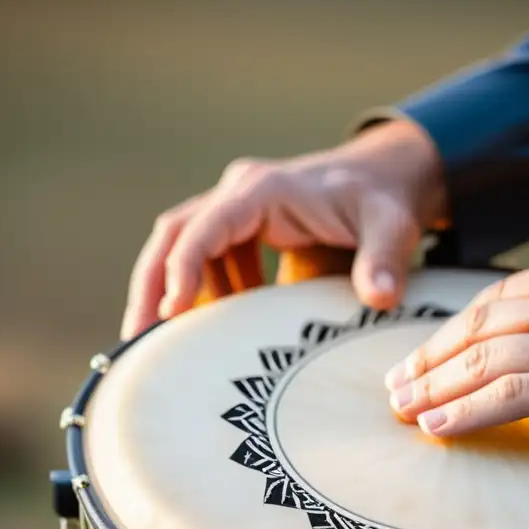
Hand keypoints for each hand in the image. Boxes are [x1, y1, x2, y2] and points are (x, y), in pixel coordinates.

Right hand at [121, 120, 445, 338]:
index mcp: (264, 190)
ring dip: (169, 293)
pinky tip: (212, 331)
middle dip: (152, 286)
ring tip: (160, 348)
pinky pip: (206, 260)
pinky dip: (202, 294)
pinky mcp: (242, 231)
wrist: (384, 180)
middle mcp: (239, 194)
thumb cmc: (384, 201)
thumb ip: (385, 260)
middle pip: (174, 235)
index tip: (172, 313)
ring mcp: (236, 210)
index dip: (184, 268)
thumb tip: (381, 298)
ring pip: (181, 247)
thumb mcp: (392, 226)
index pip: (206, 227)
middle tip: (136, 341)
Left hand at [385, 240, 528, 441]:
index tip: (430, 352)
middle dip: (432, 356)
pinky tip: (439, 427)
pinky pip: (517, 396)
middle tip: (395, 383)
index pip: (506, 295)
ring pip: (490, 357)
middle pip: (485, 323)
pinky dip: (469, 411)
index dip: (458, 328)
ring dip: (437, 386)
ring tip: (403, 410)